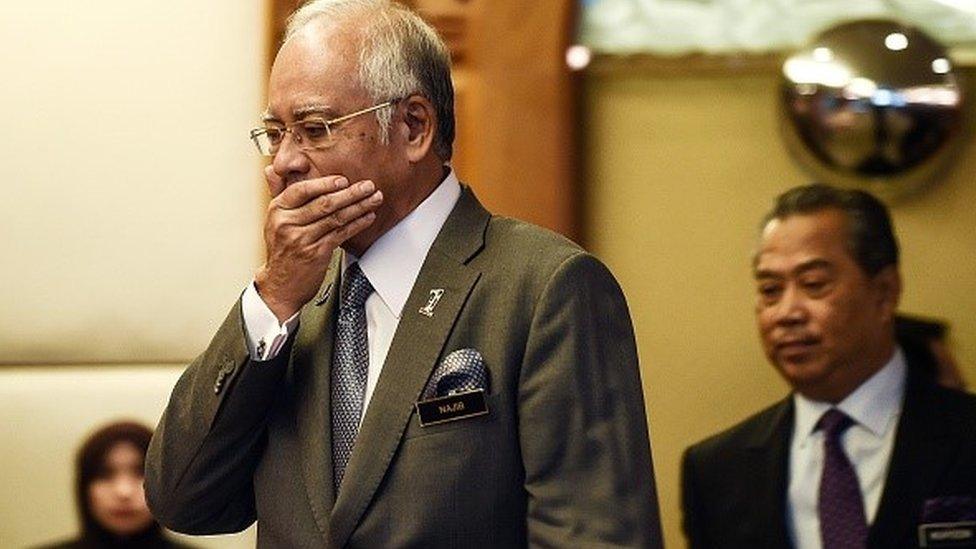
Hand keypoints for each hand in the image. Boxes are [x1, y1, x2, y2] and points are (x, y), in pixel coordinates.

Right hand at [255, 167, 381, 321]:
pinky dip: (357, 224)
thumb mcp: (274, 219)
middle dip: (350, 193)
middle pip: (324, 204)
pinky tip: (368, 217)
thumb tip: (270, 168)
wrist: (280, 284)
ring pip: (336, 218)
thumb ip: (276, 192)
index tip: (343, 180)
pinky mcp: (316, 253)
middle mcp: (287, 223)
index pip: (302, 190)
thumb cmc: (282, 249)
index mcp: (277, 210)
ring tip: (374, 199)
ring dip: (359, 207)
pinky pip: (341, 234)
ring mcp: (302, 239)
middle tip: (368, 186)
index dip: (325, 184)